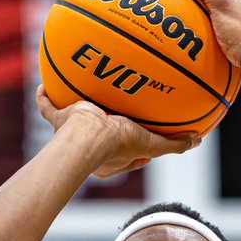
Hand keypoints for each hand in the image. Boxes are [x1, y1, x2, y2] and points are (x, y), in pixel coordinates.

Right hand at [36, 86, 199, 178]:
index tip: (144, 133)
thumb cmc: (117, 144)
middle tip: (115, 112)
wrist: (87, 137)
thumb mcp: (150, 144)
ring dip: (76, 108)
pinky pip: (48, 106)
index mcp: (110, 157)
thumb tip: (197, 141)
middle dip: (106, 124)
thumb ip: (173, 144)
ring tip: (82, 91)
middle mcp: (91, 146)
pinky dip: (44, 96)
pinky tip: (44, 83)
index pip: (126, 151)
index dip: (135, 145)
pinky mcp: (59, 119)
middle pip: (100, 134)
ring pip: (73, 119)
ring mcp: (72, 132)